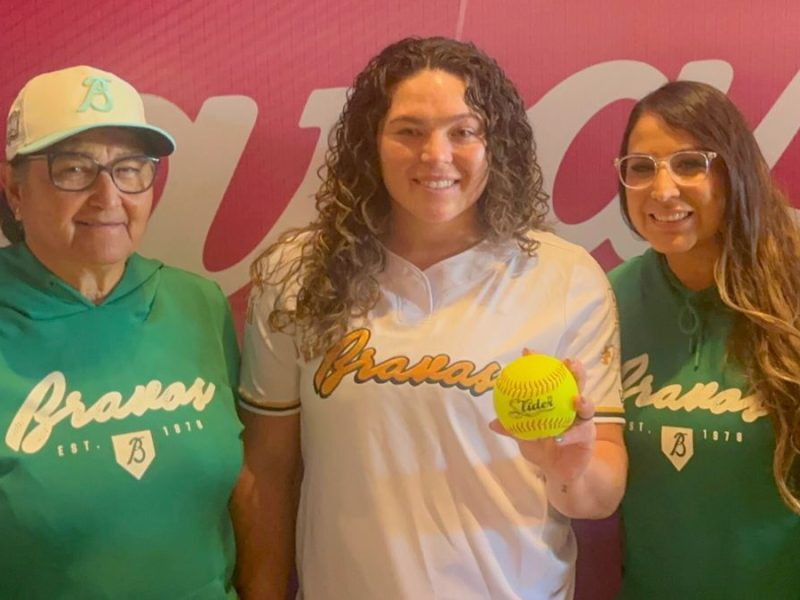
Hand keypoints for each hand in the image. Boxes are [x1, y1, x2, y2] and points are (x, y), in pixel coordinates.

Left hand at [489, 358, 596, 482]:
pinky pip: (580, 434)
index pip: (550, 375)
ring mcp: (583, 420)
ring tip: (577, 398)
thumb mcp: (524, 437)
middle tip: (567, 362)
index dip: (542, 362)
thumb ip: (512, 429)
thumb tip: (493, 423)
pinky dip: (570, 435)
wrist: (559, 471)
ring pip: (587, 405)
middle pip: (577, 382)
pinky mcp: (589, 437)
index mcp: (557, 399)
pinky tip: (560, 437)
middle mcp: (572, 405)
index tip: (528, 352)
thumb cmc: (542, 448)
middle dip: (575, 369)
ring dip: (583, 400)